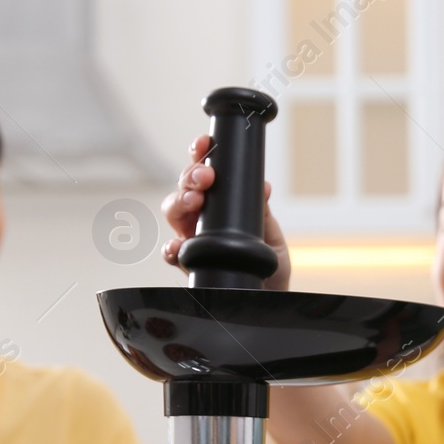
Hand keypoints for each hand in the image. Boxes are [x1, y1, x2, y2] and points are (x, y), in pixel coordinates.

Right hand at [161, 133, 292, 289]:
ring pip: (173, 211)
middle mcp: (201, 219)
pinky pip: (171, 252)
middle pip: (184, 187)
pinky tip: (179, 245)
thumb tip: (262, 186)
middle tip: (206, 177)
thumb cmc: (270, 270)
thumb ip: (262, 213)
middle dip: (190, 175)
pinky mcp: (188, 265)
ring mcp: (191, 240)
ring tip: (195, 201)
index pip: (206, 171)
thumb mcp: (271, 237)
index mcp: (221, 204)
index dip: (201, 153)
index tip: (205, 143)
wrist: (270, 301)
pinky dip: (172, 247)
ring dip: (180, 201)